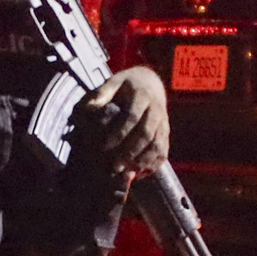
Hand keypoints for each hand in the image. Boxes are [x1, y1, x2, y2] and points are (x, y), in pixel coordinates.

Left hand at [89, 65, 170, 179]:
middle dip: (130, 151)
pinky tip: (141, 173)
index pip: (132, 116)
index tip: (105, 146)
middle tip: (115, 166)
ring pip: (157, 144)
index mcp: (142, 95)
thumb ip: (102, 93)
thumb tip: (90, 106)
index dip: (119, 132)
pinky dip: (154, 163)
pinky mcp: (166, 132)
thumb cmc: (127, 84)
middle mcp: (156, 109)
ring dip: (143, 161)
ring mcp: (164, 122)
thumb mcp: (114, 82)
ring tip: (127, 173)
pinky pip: (164, 150)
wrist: (151, 82)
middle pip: (146, 134)